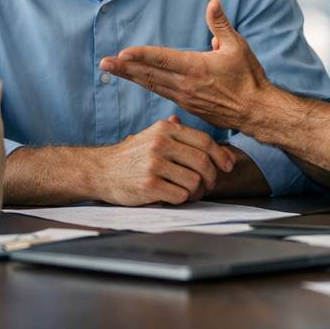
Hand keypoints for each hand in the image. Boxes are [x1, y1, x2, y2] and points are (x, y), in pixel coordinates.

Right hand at [92, 116, 235, 205]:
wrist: (101, 170)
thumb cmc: (133, 156)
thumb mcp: (154, 136)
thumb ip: (182, 137)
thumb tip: (218, 147)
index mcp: (165, 129)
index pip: (204, 141)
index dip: (221, 155)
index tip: (228, 166)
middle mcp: (160, 144)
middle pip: (203, 162)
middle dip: (211, 177)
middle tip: (209, 185)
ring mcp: (154, 164)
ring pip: (194, 181)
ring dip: (196, 191)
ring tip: (189, 193)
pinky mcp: (148, 185)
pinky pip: (180, 196)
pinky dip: (181, 199)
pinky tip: (173, 197)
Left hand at [99, 0, 273, 133]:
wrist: (256, 112)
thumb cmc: (249, 77)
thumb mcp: (237, 46)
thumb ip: (221, 24)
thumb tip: (213, 2)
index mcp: (196, 68)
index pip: (163, 59)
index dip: (141, 55)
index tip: (122, 52)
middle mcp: (186, 85)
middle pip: (149, 74)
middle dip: (125, 68)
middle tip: (103, 62)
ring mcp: (185, 98)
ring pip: (152, 85)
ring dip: (130, 76)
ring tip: (111, 70)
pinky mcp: (187, 106)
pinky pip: (161, 93)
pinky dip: (146, 85)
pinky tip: (136, 80)